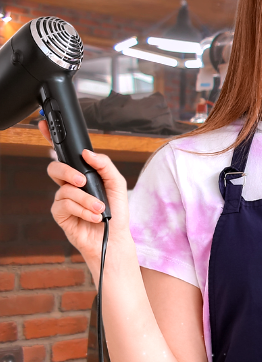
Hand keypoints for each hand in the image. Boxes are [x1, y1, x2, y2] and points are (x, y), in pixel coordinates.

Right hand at [40, 119, 128, 265]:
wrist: (114, 237)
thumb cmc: (116, 211)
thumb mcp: (117, 184)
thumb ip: (105, 165)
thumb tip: (88, 153)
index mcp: (83, 174)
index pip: (65, 154)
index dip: (52, 138)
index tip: (44, 124)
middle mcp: (70, 184)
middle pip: (55, 167)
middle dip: (68, 172)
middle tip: (83, 181)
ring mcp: (63, 198)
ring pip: (64, 189)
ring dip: (86, 199)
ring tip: (100, 209)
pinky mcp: (60, 213)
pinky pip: (64, 205)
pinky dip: (82, 210)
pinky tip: (93, 217)